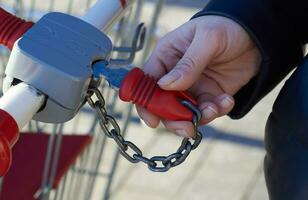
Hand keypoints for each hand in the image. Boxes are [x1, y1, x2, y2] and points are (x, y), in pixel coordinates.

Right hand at [137, 15, 261, 137]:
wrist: (256, 35)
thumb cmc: (226, 26)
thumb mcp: (207, 39)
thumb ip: (188, 63)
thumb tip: (165, 86)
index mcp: (166, 57)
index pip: (147, 83)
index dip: (146, 103)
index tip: (153, 120)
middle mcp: (175, 75)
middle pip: (163, 105)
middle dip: (174, 119)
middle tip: (188, 128)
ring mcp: (192, 87)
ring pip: (185, 113)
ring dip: (199, 117)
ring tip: (215, 108)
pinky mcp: (210, 95)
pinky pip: (208, 111)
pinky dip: (217, 111)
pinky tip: (227, 100)